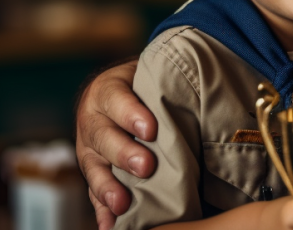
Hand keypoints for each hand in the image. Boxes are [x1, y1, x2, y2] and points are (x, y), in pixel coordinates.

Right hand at [75, 59, 155, 229]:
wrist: (123, 92)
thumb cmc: (144, 86)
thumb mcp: (149, 78)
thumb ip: (163, 90)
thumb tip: (203, 102)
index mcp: (107, 92)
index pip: (116, 99)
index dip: (131, 114)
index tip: (151, 129)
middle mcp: (92, 120)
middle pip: (104, 137)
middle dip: (124, 153)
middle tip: (146, 167)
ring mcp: (89, 149)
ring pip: (94, 168)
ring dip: (108, 187)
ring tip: (122, 203)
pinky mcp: (93, 172)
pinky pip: (94, 192)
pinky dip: (102, 210)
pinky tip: (110, 225)